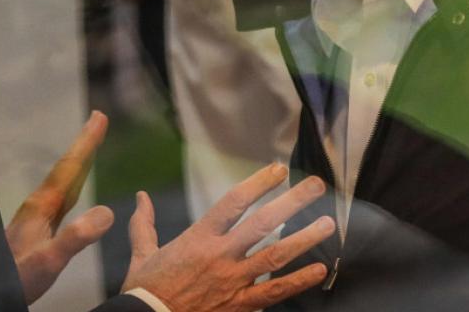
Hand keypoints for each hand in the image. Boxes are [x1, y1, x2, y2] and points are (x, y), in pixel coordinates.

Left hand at [6, 110, 114, 303]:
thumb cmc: (20, 277)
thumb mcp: (50, 260)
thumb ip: (76, 237)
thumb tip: (107, 211)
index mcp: (42, 206)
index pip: (70, 167)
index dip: (86, 142)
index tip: (99, 116)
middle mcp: (39, 204)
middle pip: (67, 167)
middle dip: (84, 144)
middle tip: (98, 119)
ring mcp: (37, 215)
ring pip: (64, 179)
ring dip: (79, 160)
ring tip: (91, 146)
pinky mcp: (38, 227)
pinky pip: (62, 195)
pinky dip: (73, 182)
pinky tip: (74, 188)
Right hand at [122, 166, 334, 310]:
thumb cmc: (146, 290)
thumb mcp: (142, 253)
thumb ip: (144, 223)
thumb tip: (141, 197)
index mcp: (198, 238)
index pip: (234, 202)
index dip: (259, 183)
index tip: (278, 170)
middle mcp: (220, 256)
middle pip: (263, 223)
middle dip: (292, 202)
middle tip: (315, 185)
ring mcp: (233, 281)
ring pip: (275, 256)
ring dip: (304, 238)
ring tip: (327, 223)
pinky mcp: (240, 304)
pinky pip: (274, 291)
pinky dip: (298, 281)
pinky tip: (319, 270)